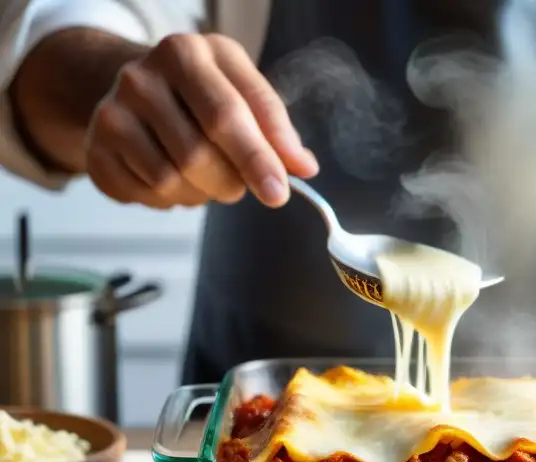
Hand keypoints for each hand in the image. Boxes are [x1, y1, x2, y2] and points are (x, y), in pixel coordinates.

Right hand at [84, 33, 317, 208]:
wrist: (138, 89)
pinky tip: (176, 177)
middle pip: (198, 153)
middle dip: (231, 181)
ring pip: (171, 179)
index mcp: (186, 53)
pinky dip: (173, 199)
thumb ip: (276, 128)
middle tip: (242, 185)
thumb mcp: (242, 92)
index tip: (279, 191)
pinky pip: (147, 193)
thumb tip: (303, 167)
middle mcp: (141, 77)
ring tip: (205, 174)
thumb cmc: (203, 94)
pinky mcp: (97, 149)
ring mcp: (112, 112)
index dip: (258, 157)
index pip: (228, 113)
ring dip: (202, 192)